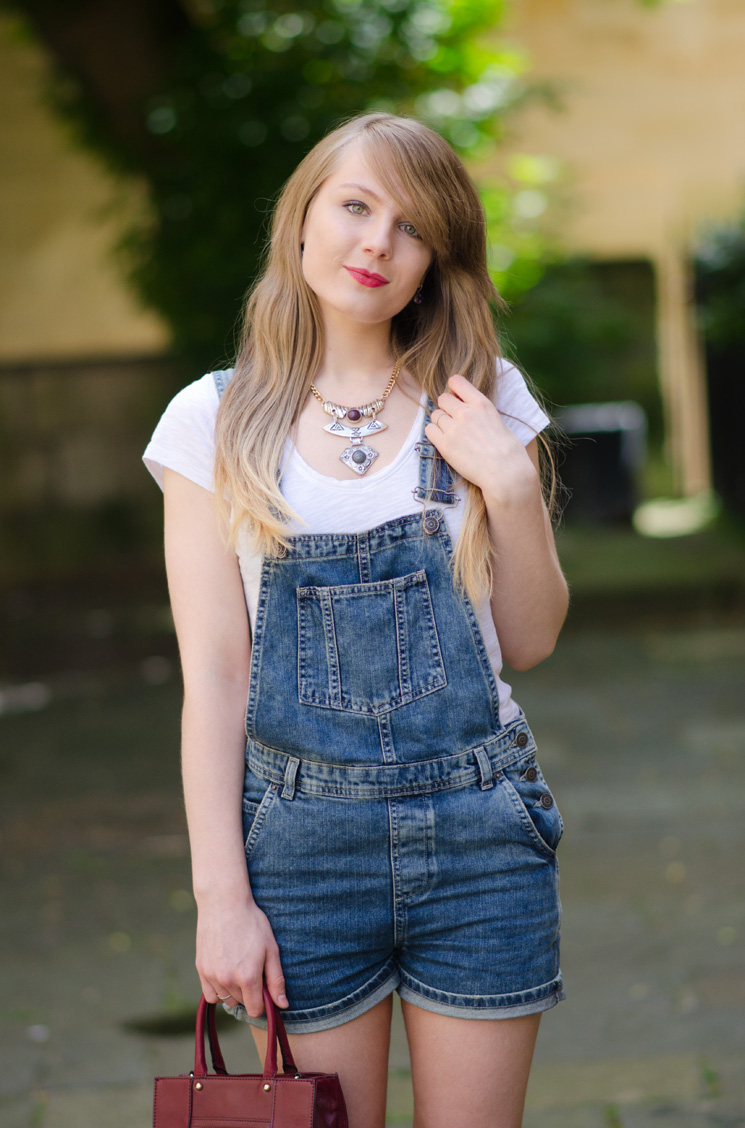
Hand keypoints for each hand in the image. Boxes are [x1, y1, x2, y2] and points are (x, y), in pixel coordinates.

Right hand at [196, 896, 287, 1015]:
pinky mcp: (201, 970)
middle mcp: (228, 980)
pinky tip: (225, 974)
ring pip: (226, 999)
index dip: (263, 1003)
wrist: (224, 903)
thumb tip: (282, 1005)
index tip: (265, 990)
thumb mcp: (271, 948)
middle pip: (242, 1003)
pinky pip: (210, 995)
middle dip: (250, 993)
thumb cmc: (252, 923)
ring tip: (239, 968)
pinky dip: (219, 990)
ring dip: (234, 991)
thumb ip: (276, 979)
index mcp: (248, 977)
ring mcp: (212, 976)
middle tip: (253, 969)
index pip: (256, 1009)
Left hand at [424, 374, 537, 502]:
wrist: (506, 473)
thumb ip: (480, 412)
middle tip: (454, 420)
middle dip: (446, 407)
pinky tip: (444, 441)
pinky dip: (434, 434)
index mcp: (481, 404)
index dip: (453, 389)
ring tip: (452, 434)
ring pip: (435, 415)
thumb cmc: (509, 451)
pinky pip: (429, 430)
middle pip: (442, 399)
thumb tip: (469, 409)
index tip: (456, 397)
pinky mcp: (445, 445)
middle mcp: (465, 413)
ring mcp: (453, 429)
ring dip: (441, 422)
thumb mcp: (498, 421)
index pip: (456, 381)